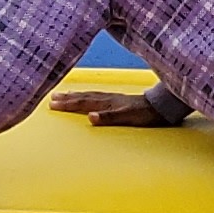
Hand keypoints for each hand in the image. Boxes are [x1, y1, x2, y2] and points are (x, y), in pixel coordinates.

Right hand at [48, 89, 174, 127]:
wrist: (162, 106)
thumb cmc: (145, 114)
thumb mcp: (128, 118)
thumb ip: (108, 118)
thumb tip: (90, 117)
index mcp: (107, 103)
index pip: (83, 102)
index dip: (67, 103)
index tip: (52, 103)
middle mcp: (108, 98)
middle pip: (83, 96)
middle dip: (67, 97)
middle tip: (51, 98)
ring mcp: (113, 97)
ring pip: (89, 94)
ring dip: (75, 95)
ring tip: (63, 94)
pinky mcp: (118, 99)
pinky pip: (97, 95)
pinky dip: (87, 95)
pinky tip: (87, 96)